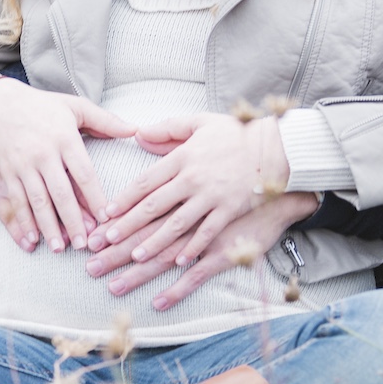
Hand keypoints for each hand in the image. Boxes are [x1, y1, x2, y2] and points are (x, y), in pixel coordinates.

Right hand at [0, 80, 133, 251]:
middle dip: (74, 221)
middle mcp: (44, 153)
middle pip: (62, 192)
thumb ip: (106, 121)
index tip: (107, 219)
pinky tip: (33, 238)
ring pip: (38, 201)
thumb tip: (136, 130)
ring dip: (49, 227)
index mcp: (65, 138)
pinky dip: (25, 221)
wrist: (0, 103)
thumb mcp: (76, 106)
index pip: (84, 173)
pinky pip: (18, 200)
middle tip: (85, 244)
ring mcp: (24, 164)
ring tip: (60, 248)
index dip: (96, 198)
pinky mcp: (8, 171)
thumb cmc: (43, 106)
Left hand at [86, 112, 289, 264]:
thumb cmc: (237, 134)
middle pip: (153, 206)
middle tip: (105, 242)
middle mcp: (193, 178)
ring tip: (135, 256)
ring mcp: (212, 196)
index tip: (106, 215)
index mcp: (182, 157)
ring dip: (153, 242)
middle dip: (127, 225)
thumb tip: (138, 135)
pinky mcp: (230, 211)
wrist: (276, 147)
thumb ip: (167, 129)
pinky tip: (177, 261)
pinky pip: (207, 233)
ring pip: (176, 224)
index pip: (145, 181)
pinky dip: (191, 247)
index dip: (123, 200)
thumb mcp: (200, 122)